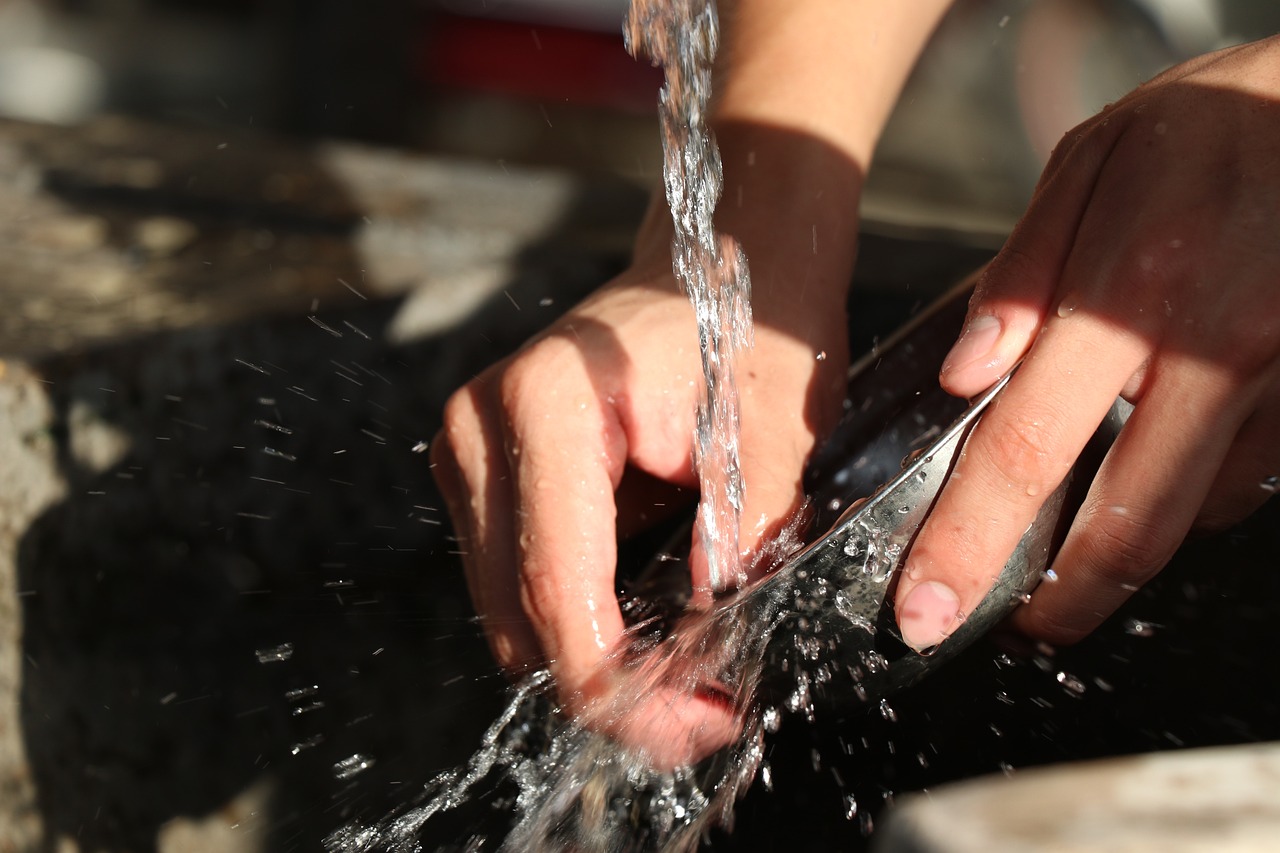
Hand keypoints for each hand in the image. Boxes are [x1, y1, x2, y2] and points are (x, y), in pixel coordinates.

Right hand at [432, 198, 851, 766]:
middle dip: (611, 690)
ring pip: (510, 612)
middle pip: (519, 618)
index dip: (621, 688)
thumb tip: (710, 644)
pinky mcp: (483, 469)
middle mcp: (481, 428)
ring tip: (687, 686)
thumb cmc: (750, 323)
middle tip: (707, 718)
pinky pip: (516, 579)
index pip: (559, 591)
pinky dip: (576, 622)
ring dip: (591, 663)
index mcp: (547, 406)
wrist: (716, 260)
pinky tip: (648, 638)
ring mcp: (470, 449)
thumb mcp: (774, 429)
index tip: (695, 727)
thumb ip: (744, 535)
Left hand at [895, 36, 1279, 651]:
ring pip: (1190, 516)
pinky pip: (1244, 479)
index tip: (927, 607)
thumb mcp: (1095, 161)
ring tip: (1075, 529)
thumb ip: (1022, 275)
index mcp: (1130, 293)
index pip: (1025, 451)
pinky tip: (1157, 453)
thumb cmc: (1218, 122)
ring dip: (1122, 542)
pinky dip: (1188, 491)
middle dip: (1060, 600)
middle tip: (1015, 621)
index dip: (968, 545)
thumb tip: (964, 376)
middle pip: (1124, 528)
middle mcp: (1212, 353)